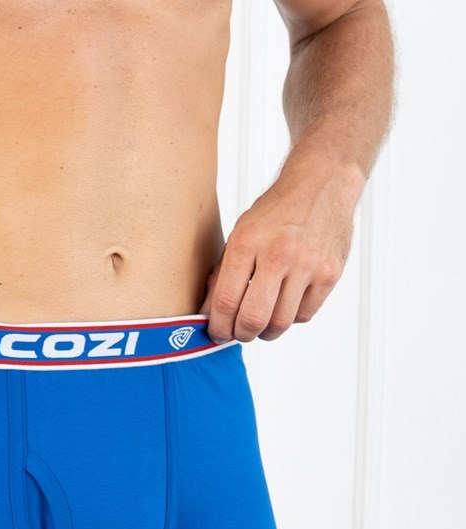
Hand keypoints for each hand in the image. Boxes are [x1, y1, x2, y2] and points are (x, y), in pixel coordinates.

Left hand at [200, 161, 363, 342]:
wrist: (322, 184)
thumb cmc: (276, 213)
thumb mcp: (241, 233)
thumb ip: (223, 275)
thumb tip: (208, 315)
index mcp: (247, 242)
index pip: (226, 301)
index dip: (218, 327)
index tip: (217, 334)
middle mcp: (278, 253)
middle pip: (253, 319)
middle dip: (241, 335)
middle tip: (239, 333)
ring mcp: (307, 265)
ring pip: (280, 323)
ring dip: (265, 332)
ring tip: (261, 324)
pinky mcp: (330, 274)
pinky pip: (304, 315)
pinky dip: (290, 319)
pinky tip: (284, 306)